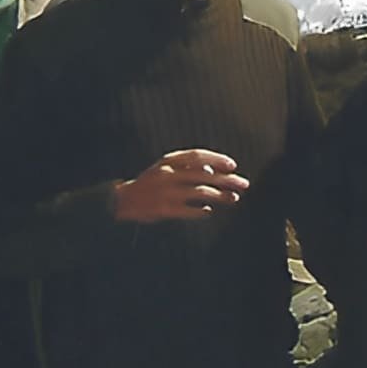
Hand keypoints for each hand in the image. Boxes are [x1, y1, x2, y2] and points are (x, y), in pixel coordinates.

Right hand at [112, 149, 248, 222]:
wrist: (123, 199)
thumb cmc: (150, 181)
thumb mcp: (165, 166)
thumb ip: (187, 166)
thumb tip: (214, 169)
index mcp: (169, 161)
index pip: (198, 155)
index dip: (217, 159)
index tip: (233, 165)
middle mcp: (168, 174)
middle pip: (205, 174)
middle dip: (227, 179)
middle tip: (243, 184)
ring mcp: (166, 192)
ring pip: (200, 192)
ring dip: (220, 195)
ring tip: (233, 198)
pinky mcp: (164, 209)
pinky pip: (188, 210)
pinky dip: (201, 211)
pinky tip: (208, 212)